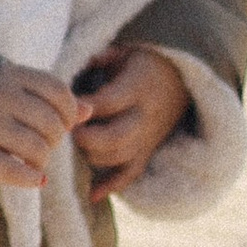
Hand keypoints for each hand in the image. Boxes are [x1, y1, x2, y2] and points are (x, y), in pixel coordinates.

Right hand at [0, 63, 91, 190]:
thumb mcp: (6, 88)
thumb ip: (45, 96)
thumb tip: (89, 112)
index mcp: (7, 74)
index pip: (58, 92)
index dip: (68, 113)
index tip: (59, 124)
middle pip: (51, 124)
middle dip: (54, 140)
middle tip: (43, 145)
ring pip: (38, 149)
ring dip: (42, 161)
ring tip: (32, 161)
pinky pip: (16, 172)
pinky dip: (32, 178)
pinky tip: (35, 179)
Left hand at [72, 44, 190, 198]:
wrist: (182, 80)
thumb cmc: (144, 63)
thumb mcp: (125, 52)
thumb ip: (98, 58)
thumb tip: (70, 67)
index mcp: (139, 88)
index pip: (109, 103)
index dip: (85, 108)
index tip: (64, 106)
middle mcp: (145, 117)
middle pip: (115, 137)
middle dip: (86, 138)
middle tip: (64, 133)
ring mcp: (147, 138)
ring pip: (119, 158)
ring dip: (91, 156)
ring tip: (71, 148)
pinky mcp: (147, 152)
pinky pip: (130, 174)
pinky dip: (111, 186)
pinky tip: (91, 194)